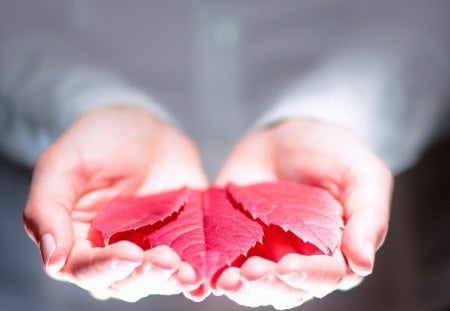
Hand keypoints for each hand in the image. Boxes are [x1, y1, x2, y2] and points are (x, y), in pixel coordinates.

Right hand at [23, 106, 207, 301]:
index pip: (84, 267)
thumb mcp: (63, 163)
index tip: (131, 254)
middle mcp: (109, 249)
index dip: (106, 267)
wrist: (144, 127)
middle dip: (145, 276)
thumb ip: (47, 208)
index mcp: (75, 237)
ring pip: (154, 278)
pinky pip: (184, 262)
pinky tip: (204, 274)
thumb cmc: (98, 139)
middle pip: (123, 280)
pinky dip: (194, 272)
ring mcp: (146, 245)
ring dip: (169, 281)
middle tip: (167, 261)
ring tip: (188, 273)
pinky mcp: (176, 238)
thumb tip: (52, 260)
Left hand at [214, 119, 392, 308]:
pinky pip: (231, 268)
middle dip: (269, 284)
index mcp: (340, 249)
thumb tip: (363, 264)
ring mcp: (271, 253)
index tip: (286, 267)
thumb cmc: (331, 151)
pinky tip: (210, 275)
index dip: (308, 276)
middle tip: (250, 271)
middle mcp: (304, 259)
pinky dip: (220, 276)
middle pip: (290, 289)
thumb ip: (368, 216)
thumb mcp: (359, 173)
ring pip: (259, 287)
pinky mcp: (241, 242)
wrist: (285, 134)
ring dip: (243, 289)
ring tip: (226, 279)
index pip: (328, 275)